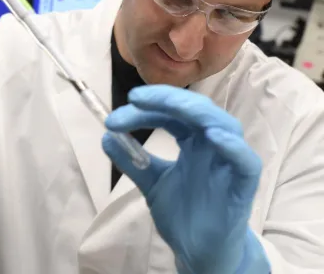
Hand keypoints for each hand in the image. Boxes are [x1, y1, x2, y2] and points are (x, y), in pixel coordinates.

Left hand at [103, 85, 270, 273]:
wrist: (199, 251)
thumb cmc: (183, 213)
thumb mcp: (151, 182)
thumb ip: (131, 160)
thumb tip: (106, 137)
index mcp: (192, 141)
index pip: (171, 113)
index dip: (148, 107)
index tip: (116, 116)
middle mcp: (211, 144)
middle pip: (196, 110)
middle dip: (167, 99)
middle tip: (136, 99)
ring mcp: (228, 162)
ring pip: (224, 124)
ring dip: (197, 112)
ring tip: (173, 105)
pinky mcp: (244, 185)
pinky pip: (245, 161)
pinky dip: (232, 146)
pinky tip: (213, 137)